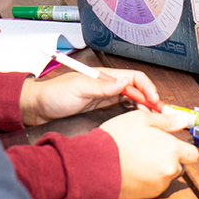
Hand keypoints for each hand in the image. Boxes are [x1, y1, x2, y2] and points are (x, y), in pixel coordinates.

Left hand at [19, 68, 160, 125]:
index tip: (154, 100)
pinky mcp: (100, 110)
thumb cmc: (53, 94)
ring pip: (132, 100)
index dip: (147, 87)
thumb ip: (101, 86)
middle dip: (152, 99)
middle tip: (162, 114)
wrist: (36, 108)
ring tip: (154, 119)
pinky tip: (137, 122)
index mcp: (105, 76)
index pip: (134, 78)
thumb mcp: (77, 88)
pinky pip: (123, 110)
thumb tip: (123, 83)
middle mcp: (107, 86)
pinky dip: (133, 115)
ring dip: (144, 108)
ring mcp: (104, 98)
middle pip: (137, 89)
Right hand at [102, 110, 198, 198]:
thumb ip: (167, 121)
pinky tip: (135, 170)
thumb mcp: (141, 119)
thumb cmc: (117, 139)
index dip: (183, 149)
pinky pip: (155, 185)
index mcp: (172, 149)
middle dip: (169, 158)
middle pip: (179, 165)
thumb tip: (183, 120)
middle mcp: (170, 169)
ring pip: (166, 175)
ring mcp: (159, 184)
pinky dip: (149, 179)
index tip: (173, 144)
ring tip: (139, 158)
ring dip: (158, 169)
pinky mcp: (148, 195)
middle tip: (150, 149)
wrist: (95, 164)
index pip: (193, 154)